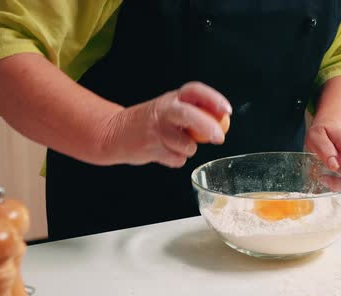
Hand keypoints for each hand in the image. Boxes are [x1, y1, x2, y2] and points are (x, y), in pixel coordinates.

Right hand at [99, 82, 231, 166]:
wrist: (114, 132)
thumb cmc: (149, 121)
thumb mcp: (170, 108)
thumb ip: (193, 112)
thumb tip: (221, 121)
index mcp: (171, 98)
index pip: (195, 91)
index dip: (214, 99)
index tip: (227, 111)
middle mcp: (163, 111)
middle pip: (190, 115)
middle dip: (208, 127)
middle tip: (219, 138)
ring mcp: (156, 131)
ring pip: (187, 145)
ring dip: (187, 149)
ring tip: (175, 144)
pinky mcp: (151, 149)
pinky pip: (177, 160)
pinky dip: (175, 160)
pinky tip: (164, 152)